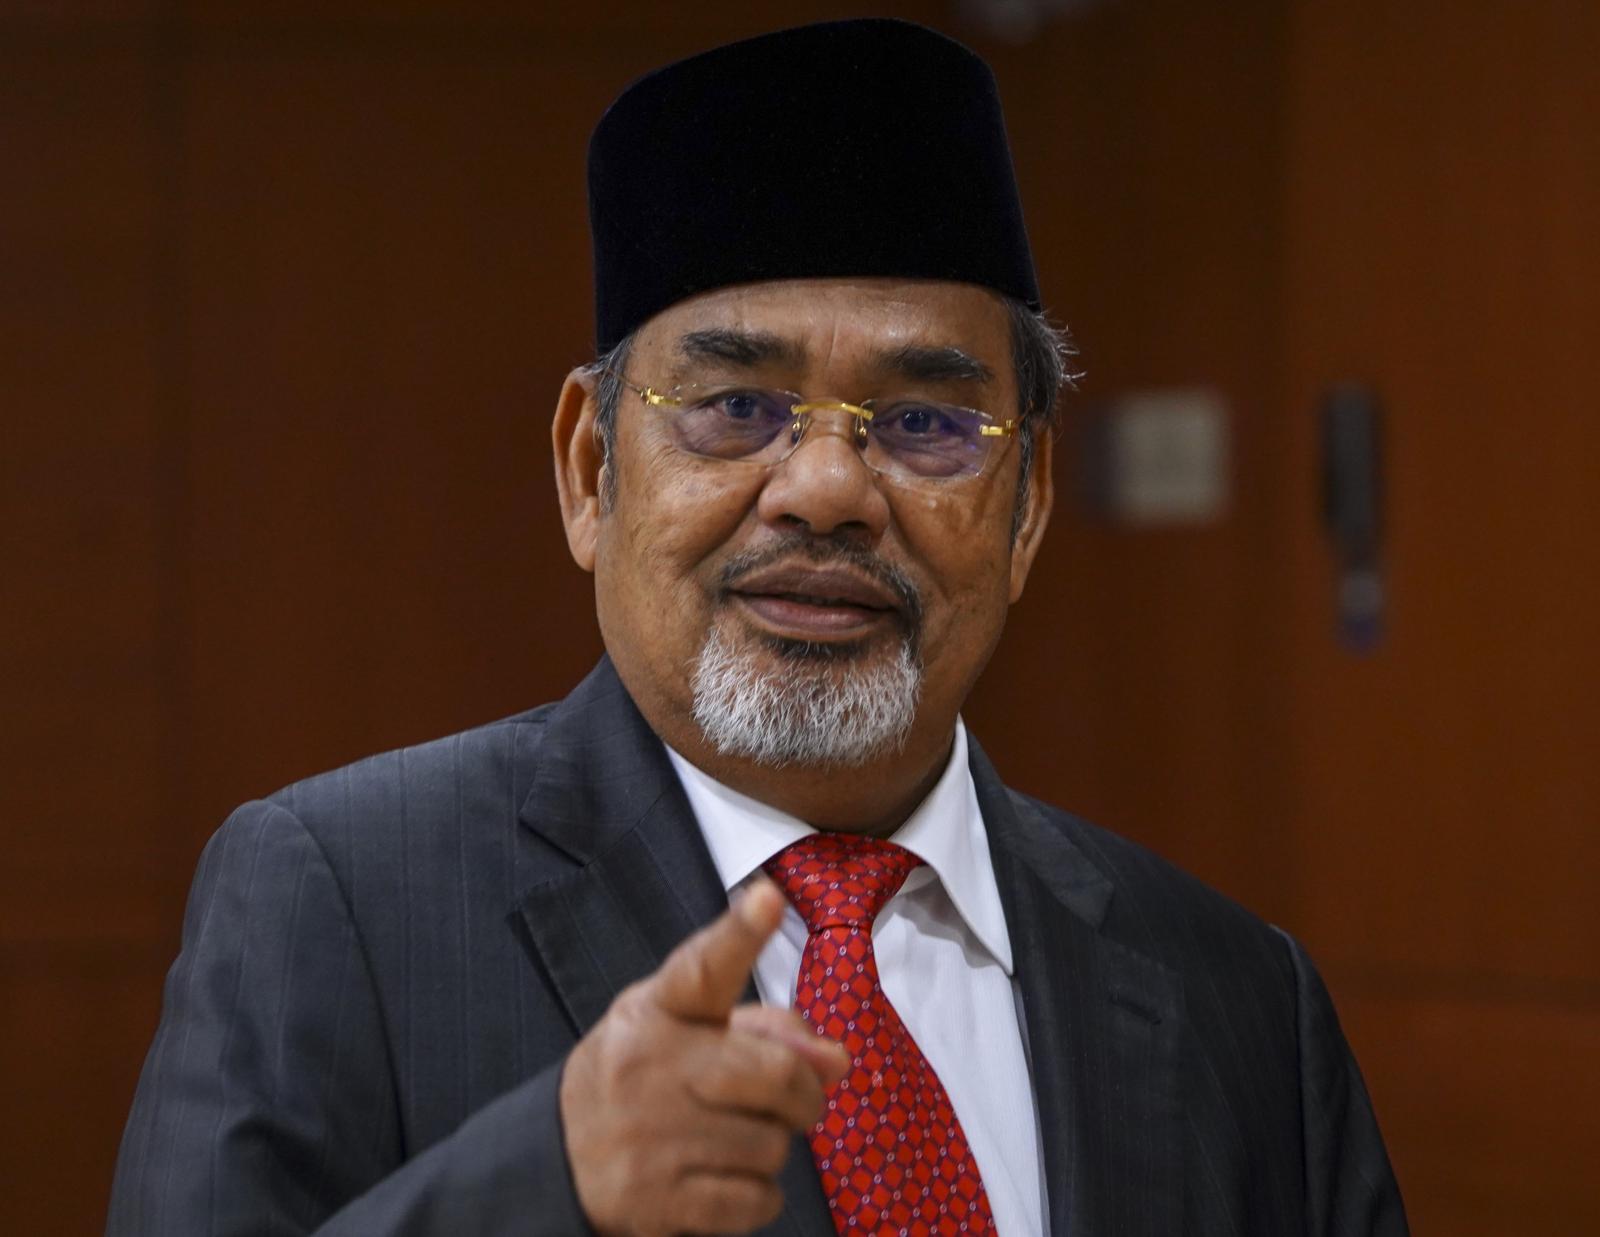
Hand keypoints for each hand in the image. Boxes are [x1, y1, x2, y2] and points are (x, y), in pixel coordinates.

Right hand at [559, 881, 849, 1235]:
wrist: (555, 1158)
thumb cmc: (643, 1077)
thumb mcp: (684, 1029)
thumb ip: (764, 1028)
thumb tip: (837, 1061)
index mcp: (660, 1008)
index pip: (703, 966)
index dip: (740, 932)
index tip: (768, 899)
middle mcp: (651, 1064)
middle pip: (776, 1073)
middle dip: (803, 1093)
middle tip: (792, 1100)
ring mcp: (651, 1136)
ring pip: (772, 1143)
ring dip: (772, 1146)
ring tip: (733, 1137)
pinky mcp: (657, 1201)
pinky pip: (757, 1200)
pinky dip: (757, 1195)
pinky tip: (723, 1178)